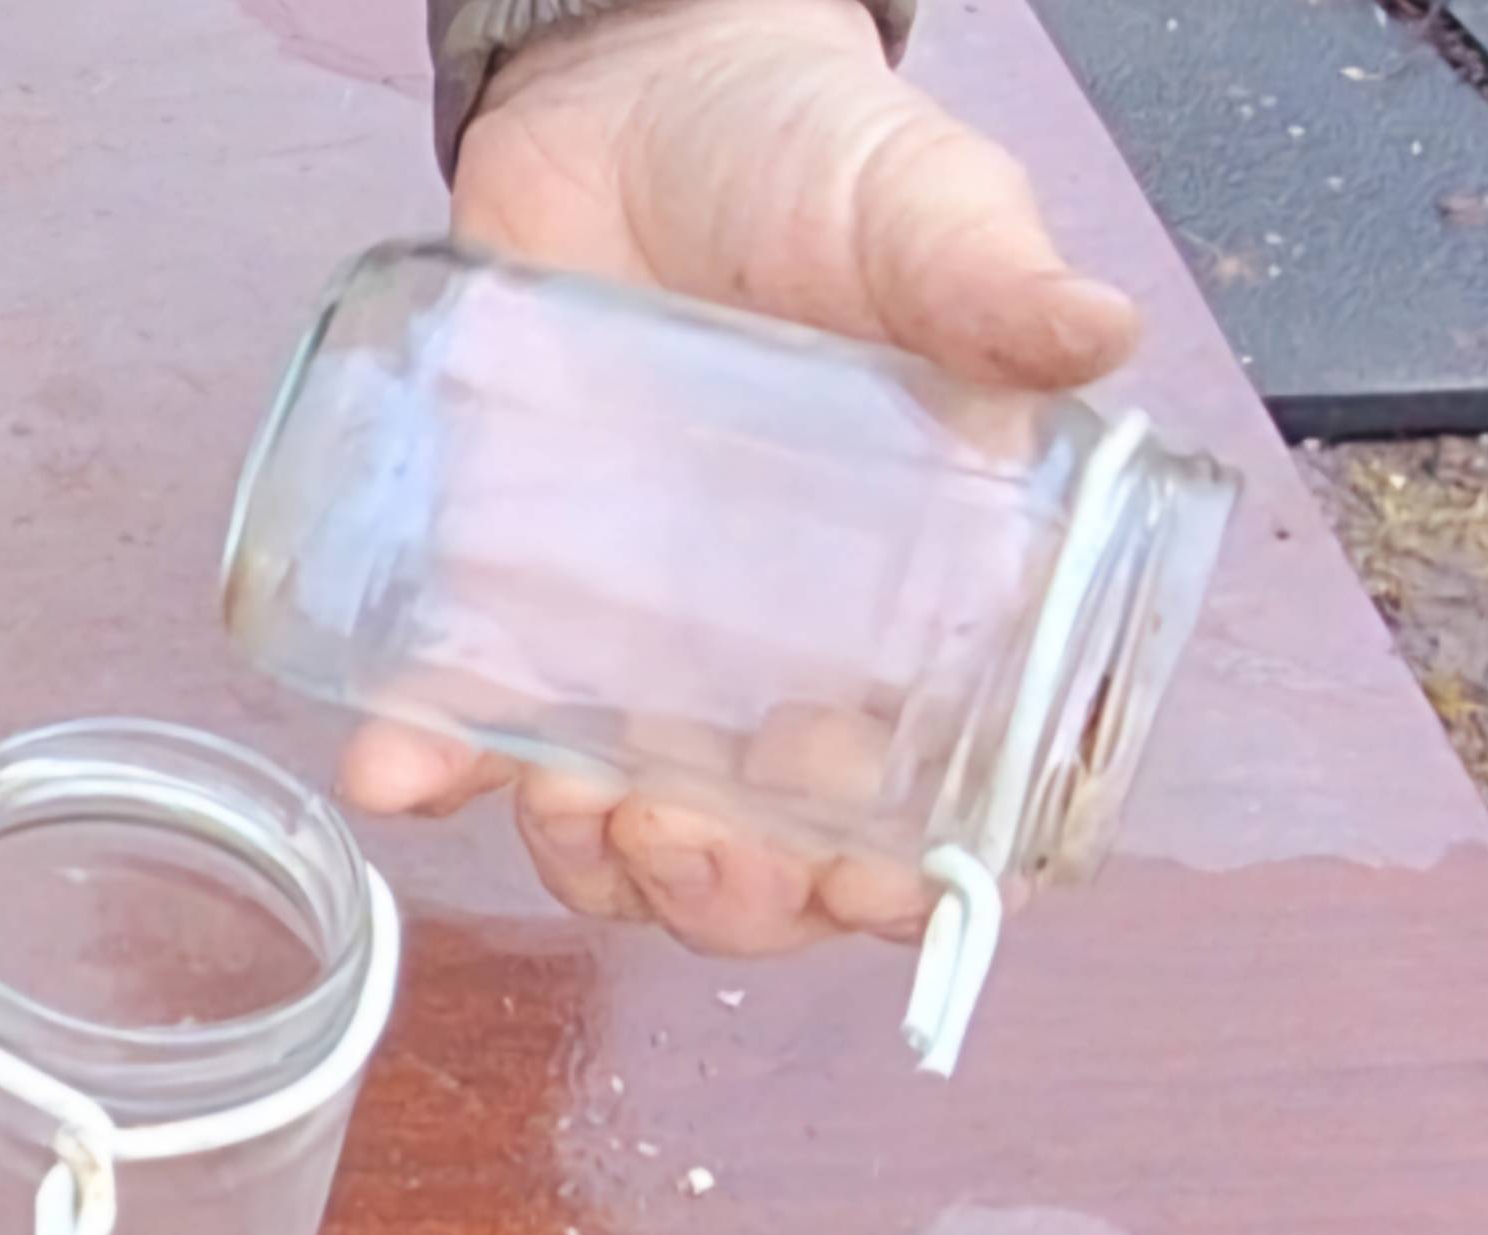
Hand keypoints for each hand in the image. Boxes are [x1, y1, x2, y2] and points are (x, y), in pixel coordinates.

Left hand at [339, 0, 1139, 954]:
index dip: (893, 876)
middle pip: (753, 854)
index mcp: (902, 607)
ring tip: (580, 812)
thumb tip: (1087, 331)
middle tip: (693, 835)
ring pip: (608, 824)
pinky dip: (425, 765)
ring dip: (589, 863)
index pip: (915, 798)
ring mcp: (625, 635)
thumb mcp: (921, 217)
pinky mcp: (504, 589)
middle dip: (726, 892)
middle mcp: (763, 654)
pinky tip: (400, 773)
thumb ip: (988, 286)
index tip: (865, 882)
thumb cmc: (805, 162)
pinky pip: (458, 716)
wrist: (636, 90)